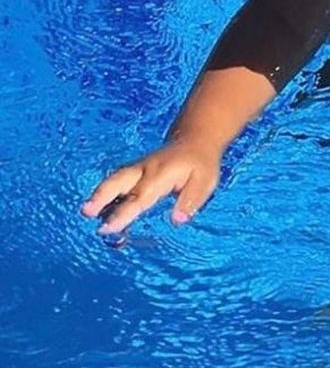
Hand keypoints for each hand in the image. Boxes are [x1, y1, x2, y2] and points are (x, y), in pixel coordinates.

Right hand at [81, 138, 220, 233]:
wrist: (194, 139)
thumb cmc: (200, 165)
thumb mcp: (205, 182)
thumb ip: (191, 201)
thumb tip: (177, 220)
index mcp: (162, 174)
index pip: (140, 196)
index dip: (124, 212)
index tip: (109, 228)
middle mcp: (145, 169)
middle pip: (119, 180)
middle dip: (102, 195)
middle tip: (86, 212)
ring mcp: (138, 167)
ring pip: (115, 178)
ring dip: (99, 193)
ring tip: (85, 211)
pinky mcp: (134, 170)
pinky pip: (117, 179)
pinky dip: (104, 191)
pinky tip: (95, 207)